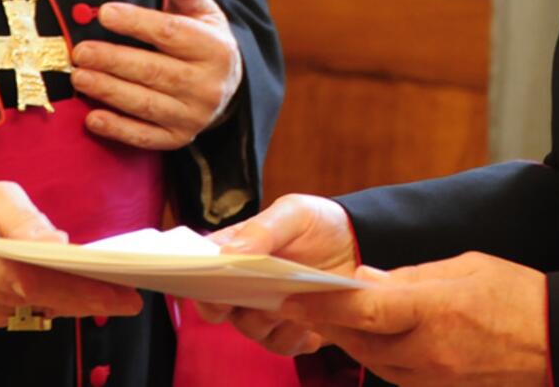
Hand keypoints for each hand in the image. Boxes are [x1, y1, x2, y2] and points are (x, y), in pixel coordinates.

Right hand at [0, 181, 142, 326]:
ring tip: (120, 291)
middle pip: (36, 301)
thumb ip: (21, 218)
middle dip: (86, 300)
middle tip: (132, 297)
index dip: (67, 284)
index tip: (107, 283)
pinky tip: (85, 294)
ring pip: (33, 312)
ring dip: (76, 305)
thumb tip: (61, 244)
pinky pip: (22, 314)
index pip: (22, 273)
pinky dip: (56, 305)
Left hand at [70, 0, 243, 149]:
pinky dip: (118, 129)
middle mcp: (209, 85)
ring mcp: (194, 116)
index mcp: (215, 48)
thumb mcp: (200, 9)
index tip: (103, 12)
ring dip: (109, 91)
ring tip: (79, 76)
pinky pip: (145, 137)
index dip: (137, 23)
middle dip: (113, 61)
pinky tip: (92, 117)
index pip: (171, 33)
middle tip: (79, 50)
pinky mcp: (179, 139)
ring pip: (146, 104)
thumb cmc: (201, 37)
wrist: (225, 85)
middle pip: (154, 71)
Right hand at [194, 194, 358, 355]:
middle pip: (219, 305)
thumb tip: (225, 254)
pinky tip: (310, 324)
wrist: (362, 245)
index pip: (202, 266)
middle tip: (253, 298)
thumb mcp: (293, 212)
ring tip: (290, 305)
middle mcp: (246, 283)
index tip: (205, 284)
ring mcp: (267, 309)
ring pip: (249, 328)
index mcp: (238, 249)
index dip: (196, 278)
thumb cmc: (321, 223)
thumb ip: (261, 229)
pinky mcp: (291, 330)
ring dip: (266, 321)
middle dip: (231, 306)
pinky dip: (293, 337)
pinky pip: (280, 344)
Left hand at [280, 251, 548, 385]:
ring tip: (328, 316)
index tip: (293, 292)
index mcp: (434, 312)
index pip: (365, 310)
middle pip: (361, 341)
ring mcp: (435, 379)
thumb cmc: (515, 295)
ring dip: (348, 339)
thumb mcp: (462, 267)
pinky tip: (371, 337)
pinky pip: (397, 375)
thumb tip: (368, 281)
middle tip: (299, 299)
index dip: (324, 303)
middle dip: (328, 321)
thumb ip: (410, 278)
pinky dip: (378, 355)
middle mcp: (430, 353)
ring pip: (374, 362)